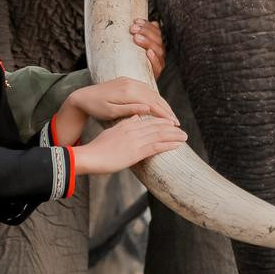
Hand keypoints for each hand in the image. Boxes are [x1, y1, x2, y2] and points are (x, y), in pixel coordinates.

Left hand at [56, 77, 178, 145]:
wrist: (82, 96)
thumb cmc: (95, 108)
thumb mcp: (111, 112)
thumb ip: (130, 110)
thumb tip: (148, 109)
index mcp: (128, 92)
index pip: (152, 103)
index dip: (164, 114)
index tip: (174, 125)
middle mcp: (131, 83)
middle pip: (155, 97)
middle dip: (167, 110)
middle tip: (177, 123)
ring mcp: (129, 81)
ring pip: (152, 92)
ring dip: (163, 104)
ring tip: (171, 117)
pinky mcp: (127, 81)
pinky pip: (146, 89)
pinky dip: (155, 98)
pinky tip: (159, 106)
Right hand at [73, 115, 187, 176]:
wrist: (90, 156)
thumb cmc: (97, 147)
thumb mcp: (111, 131)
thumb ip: (124, 124)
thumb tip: (134, 117)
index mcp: (127, 125)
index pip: (148, 121)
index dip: (161, 122)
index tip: (170, 123)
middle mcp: (133, 130)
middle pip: (157, 127)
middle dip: (171, 128)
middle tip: (182, 130)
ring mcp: (136, 140)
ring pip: (160, 135)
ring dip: (174, 136)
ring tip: (184, 137)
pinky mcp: (137, 152)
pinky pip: (157, 146)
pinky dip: (169, 145)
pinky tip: (178, 145)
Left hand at [131, 18, 165, 80]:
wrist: (130, 79)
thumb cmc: (132, 61)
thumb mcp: (134, 45)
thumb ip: (140, 33)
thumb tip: (149, 22)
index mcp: (155, 43)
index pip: (156, 31)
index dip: (147, 25)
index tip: (136, 21)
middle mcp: (158, 52)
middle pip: (157, 39)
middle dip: (145, 31)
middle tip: (133, 29)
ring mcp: (158, 62)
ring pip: (158, 50)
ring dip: (147, 42)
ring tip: (137, 38)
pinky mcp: (156, 73)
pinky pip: (158, 66)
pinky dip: (153, 58)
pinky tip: (148, 53)